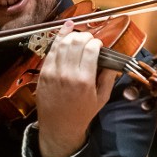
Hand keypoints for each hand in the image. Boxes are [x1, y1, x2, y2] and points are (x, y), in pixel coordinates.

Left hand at [35, 22, 117, 156]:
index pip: (91, 50)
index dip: (96, 43)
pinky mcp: (43, 72)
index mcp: (84, 80)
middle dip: (85, 36)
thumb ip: (108, 78)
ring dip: (72, 35)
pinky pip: (51, 50)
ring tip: (79, 36)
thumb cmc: (82, 113)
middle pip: (76, 43)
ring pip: (62, 44)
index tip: (99, 45)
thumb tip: (112, 61)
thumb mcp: (102, 98)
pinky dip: (58, 38)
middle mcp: (67, 73)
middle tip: (89, 40)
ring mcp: (53, 72)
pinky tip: (65, 30)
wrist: (59, 126)